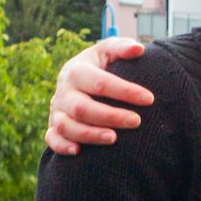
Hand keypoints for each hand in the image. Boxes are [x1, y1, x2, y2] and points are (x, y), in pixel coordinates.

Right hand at [45, 37, 152, 154]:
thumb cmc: (100, 63)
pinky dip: (62, 146)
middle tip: (136, 121)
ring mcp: (56, 110)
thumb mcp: (109, 51)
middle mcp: (64, 91)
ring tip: (114, 139)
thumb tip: (139, 49)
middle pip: (82, 107)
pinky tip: (78, 152)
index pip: (100, 82)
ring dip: (89, 134)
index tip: (149, 99)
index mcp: (76, 70)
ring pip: (67, 126)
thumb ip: (122, 48)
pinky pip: (51, 139)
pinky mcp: (53, 126)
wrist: (78, 78)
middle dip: (110, 116)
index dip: (125, 91)